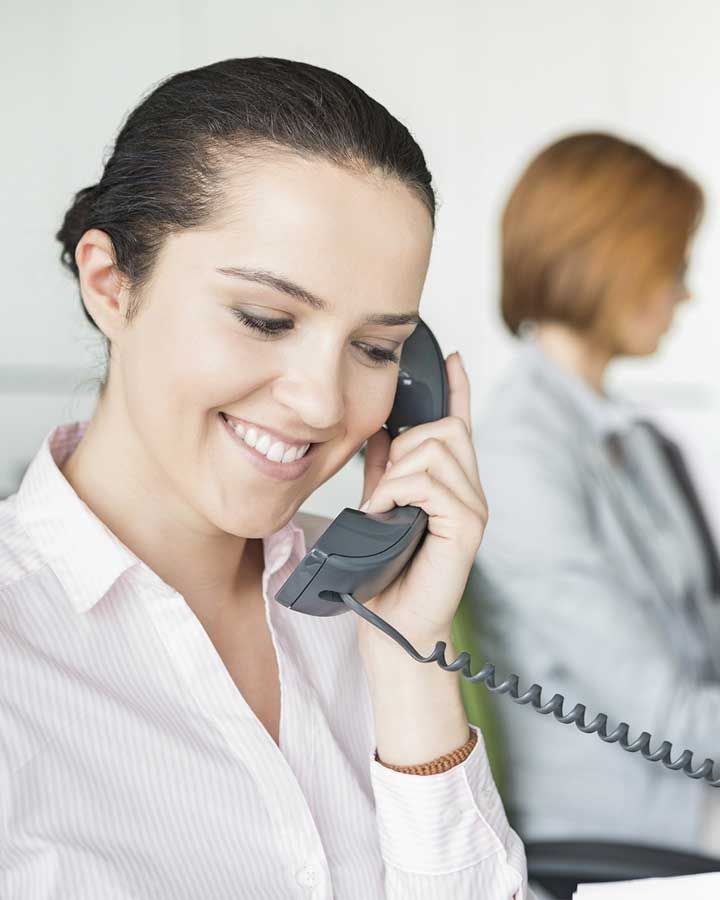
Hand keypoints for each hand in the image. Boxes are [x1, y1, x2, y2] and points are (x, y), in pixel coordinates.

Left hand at [358, 351, 486, 654]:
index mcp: (451, 483)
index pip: (461, 424)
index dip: (458, 389)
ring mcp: (474, 508)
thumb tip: (382, 430)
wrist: (393, 624)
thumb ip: (384, 469)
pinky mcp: (469, 526)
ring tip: (381, 506)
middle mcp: (470, 491)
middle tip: (382, 487)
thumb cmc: (386, 571)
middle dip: (404, 446)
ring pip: (436, 450)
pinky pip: (431, 483)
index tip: (452, 357)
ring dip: (396, 473)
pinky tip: (385, 513)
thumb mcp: (380, 505)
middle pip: (445, 428)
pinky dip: (398, 492)